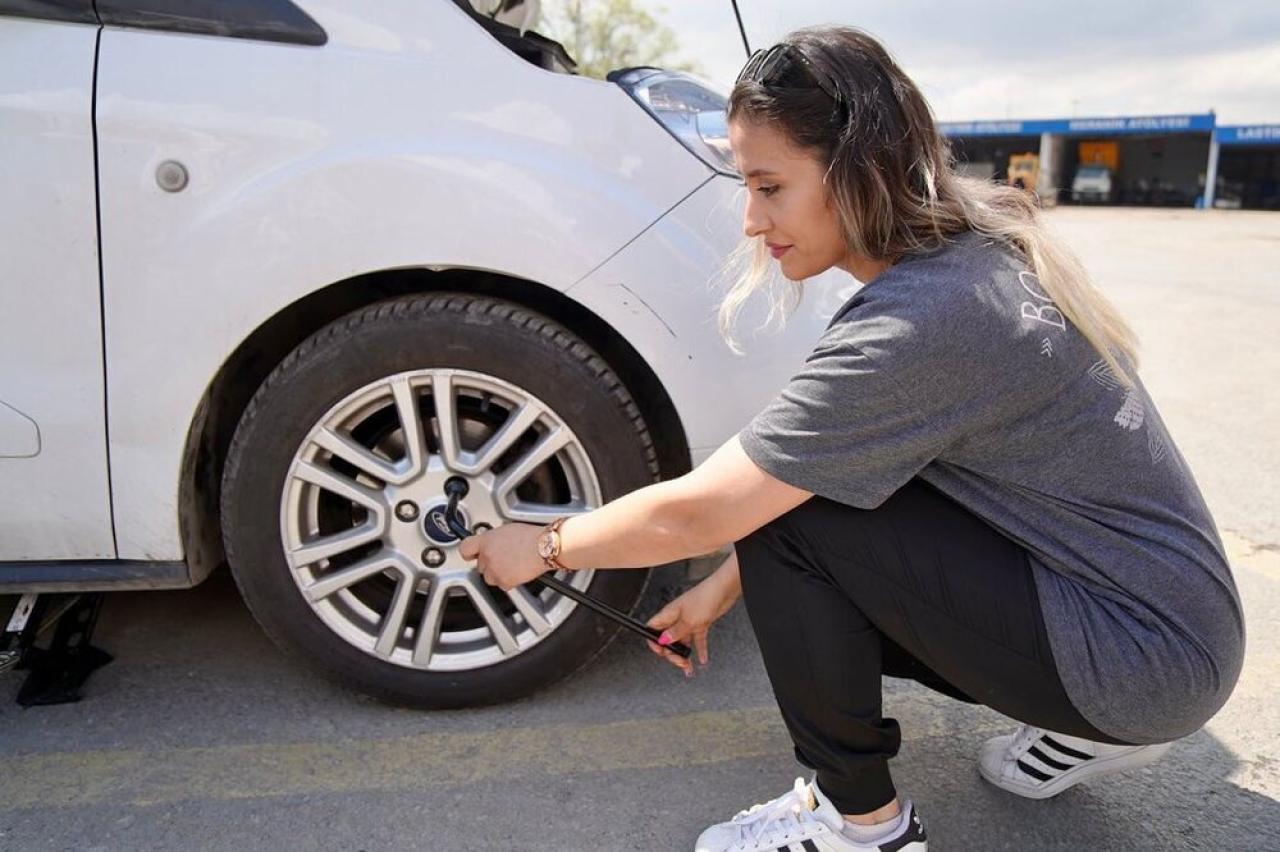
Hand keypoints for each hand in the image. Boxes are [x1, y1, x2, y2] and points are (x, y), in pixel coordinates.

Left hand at [457, 522, 546, 589]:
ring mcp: (494, 570)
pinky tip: (518, 571)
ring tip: (512, 565)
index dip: (469, 553)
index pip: (465, 549)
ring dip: (498, 574)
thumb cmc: (531, 536)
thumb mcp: (506, 530)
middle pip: (480, 566)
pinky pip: (502, 585)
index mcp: (486, 540)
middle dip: (489, 564)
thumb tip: (490, 543)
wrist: (545, 546)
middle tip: (504, 558)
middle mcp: (487, 556)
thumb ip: (493, 539)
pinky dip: (509, 581)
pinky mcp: (504, 581)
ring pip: (489, 578)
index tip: (471, 555)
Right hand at [645, 553, 741, 676]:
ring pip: (682, 642)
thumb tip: (662, 641)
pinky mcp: (701, 623)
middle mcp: (676, 618)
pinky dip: (699, 650)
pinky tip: (702, 659)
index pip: (653, 629)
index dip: (654, 642)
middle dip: (672, 653)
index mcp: (668, 614)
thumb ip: (676, 632)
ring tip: (688, 667)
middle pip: (668, 639)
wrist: (724, 589)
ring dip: (685, 655)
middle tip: (680, 662)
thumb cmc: (704, 598)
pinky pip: (697, 640)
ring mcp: (688, 621)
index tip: (661, 653)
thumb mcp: (688, 620)